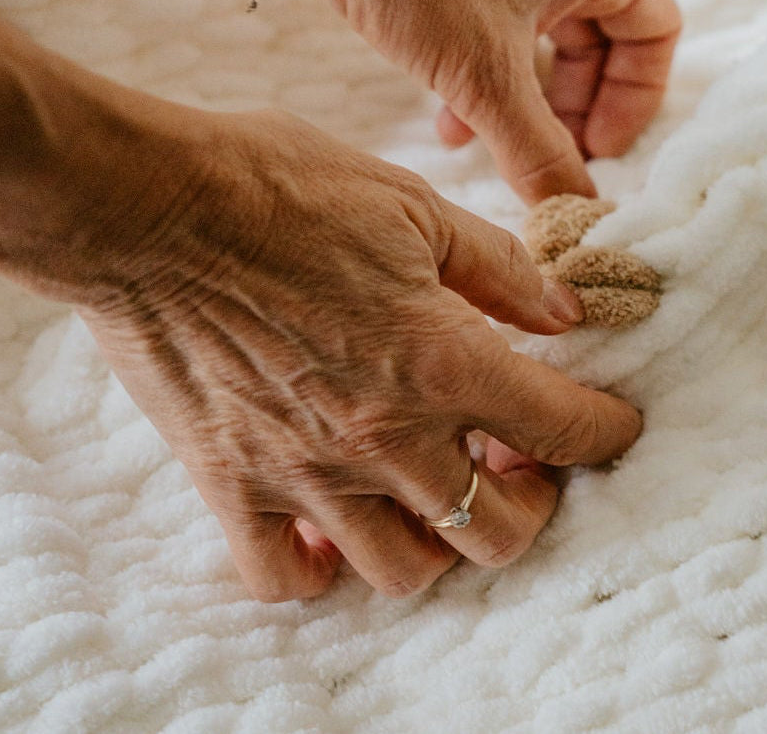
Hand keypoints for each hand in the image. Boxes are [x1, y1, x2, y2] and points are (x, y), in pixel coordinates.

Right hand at [67, 107, 641, 601]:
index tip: (618, 425)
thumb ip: (499, 270)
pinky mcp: (231, 484)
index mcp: (440, 360)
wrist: (149, 206)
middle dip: (533, 500)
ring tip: (440, 486)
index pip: (559, 427)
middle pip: (494, 530)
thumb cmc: (282, 189)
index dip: (606, 432)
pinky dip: (321, 568)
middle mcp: (382, 437)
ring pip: (404, 568)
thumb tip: (563, 309)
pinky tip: (336, 526)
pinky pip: (285, 577)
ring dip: (441, 538)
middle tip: (525, 457)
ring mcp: (304, 474)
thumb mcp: (413, 205)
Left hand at [279, 0, 681, 203]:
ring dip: (520, 100)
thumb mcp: (485, 75)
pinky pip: (490, 25)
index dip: (635, 98)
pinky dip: (480, 75)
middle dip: (572, 108)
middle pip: (596, 40)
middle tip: (549, 160)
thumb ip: (536, 149)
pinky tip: (442, 121)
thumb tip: (574, 211)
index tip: (599, 149)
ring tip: (485, 150)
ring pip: (537, 37)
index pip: (655, 30)